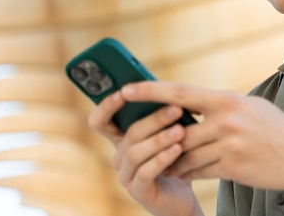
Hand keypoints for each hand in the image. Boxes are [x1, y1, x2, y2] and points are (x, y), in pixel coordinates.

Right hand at [88, 91, 202, 215]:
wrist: (182, 194)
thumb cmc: (174, 157)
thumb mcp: (168, 131)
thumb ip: (161, 112)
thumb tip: (169, 90)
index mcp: (121, 137)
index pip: (100, 120)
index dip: (107, 105)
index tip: (123, 91)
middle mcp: (119, 156)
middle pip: (128, 133)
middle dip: (154, 119)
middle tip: (176, 108)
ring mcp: (126, 175)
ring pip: (135, 152)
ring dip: (159, 139)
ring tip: (180, 131)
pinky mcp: (138, 191)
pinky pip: (145, 173)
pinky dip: (162, 159)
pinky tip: (177, 149)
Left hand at [120, 81, 283, 190]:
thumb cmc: (277, 128)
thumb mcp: (249, 107)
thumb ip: (219, 106)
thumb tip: (191, 103)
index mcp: (226, 99)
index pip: (179, 92)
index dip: (149, 91)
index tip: (126, 89)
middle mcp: (226, 119)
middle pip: (179, 131)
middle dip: (163, 140)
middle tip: (148, 142)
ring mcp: (230, 143)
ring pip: (186, 154)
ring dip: (176, 160)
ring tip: (168, 162)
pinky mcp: (234, 166)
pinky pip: (200, 170)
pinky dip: (191, 172)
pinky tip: (189, 172)